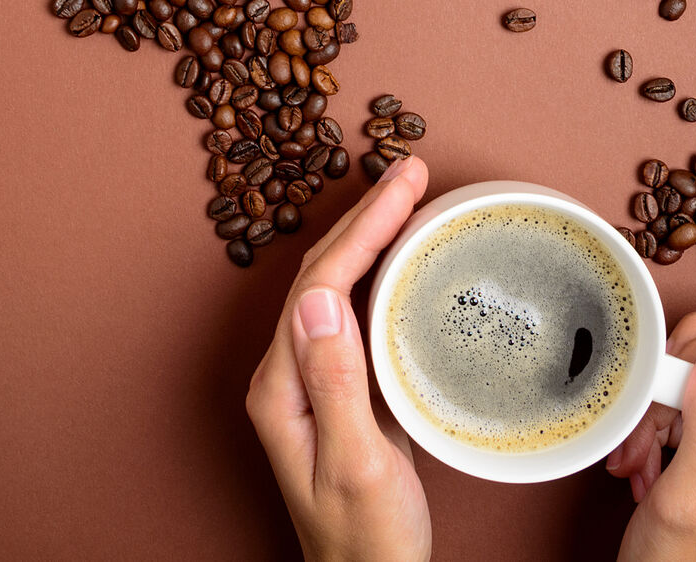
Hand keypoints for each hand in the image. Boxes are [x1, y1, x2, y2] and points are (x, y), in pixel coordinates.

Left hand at [246, 156, 432, 561]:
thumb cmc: (365, 542)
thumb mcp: (356, 462)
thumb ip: (338, 381)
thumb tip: (322, 298)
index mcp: (282, 388)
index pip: (320, 284)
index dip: (363, 227)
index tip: (404, 184)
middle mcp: (289, 378)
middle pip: (324, 275)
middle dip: (368, 217)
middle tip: (413, 170)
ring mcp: (314, 385)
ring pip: (340, 290)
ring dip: (374, 239)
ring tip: (412, 198)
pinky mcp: (343, 397)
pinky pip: (360, 319)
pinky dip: (385, 279)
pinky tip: (409, 264)